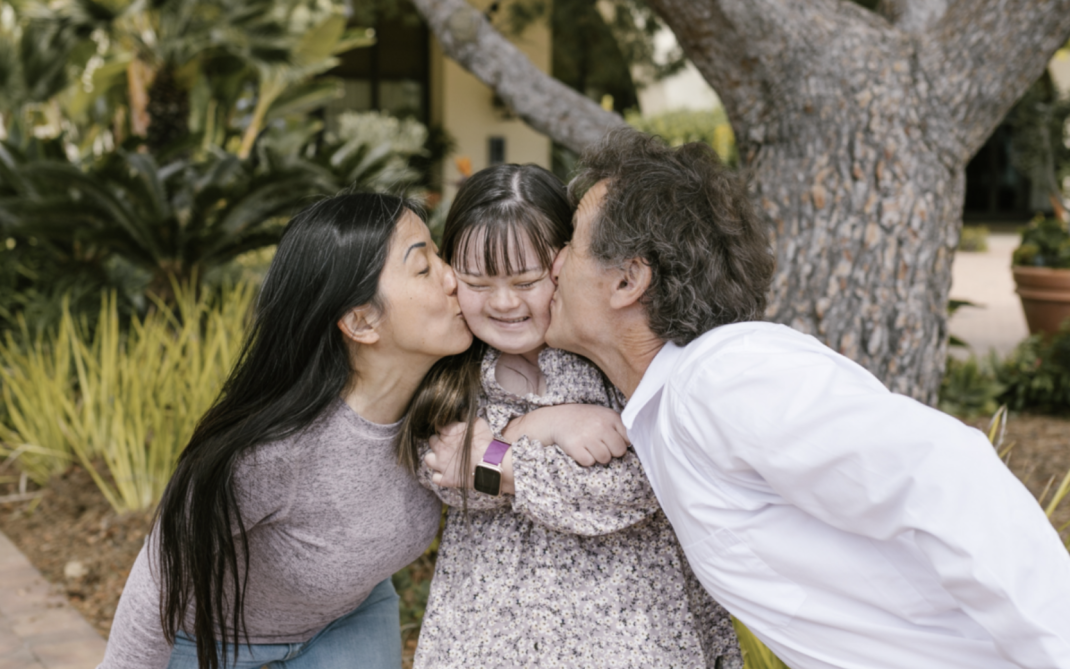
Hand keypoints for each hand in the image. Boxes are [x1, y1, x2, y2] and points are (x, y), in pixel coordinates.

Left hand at [425, 418, 513, 493]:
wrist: (489, 463)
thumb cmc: (485, 441)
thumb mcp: (478, 423)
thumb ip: (466, 417)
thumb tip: (461, 411)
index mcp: (447, 431)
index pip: (438, 425)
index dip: (444, 428)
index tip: (450, 430)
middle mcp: (439, 447)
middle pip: (431, 441)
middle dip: (438, 441)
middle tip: (448, 444)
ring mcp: (440, 464)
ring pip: (428, 459)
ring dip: (434, 458)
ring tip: (443, 459)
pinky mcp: (445, 478)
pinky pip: (435, 478)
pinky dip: (439, 476)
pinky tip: (446, 474)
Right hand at [503, 404, 627, 466]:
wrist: (558, 418)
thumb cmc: (586, 419)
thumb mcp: (604, 416)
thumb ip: (619, 427)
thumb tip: (632, 445)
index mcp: (611, 417)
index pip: (628, 439)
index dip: (622, 443)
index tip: (613, 441)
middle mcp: (601, 425)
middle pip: (619, 451)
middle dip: (612, 452)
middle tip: (601, 445)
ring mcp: (587, 436)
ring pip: (605, 459)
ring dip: (598, 456)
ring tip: (590, 447)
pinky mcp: (575, 446)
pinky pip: (589, 462)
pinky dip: (586, 460)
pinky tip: (582, 450)